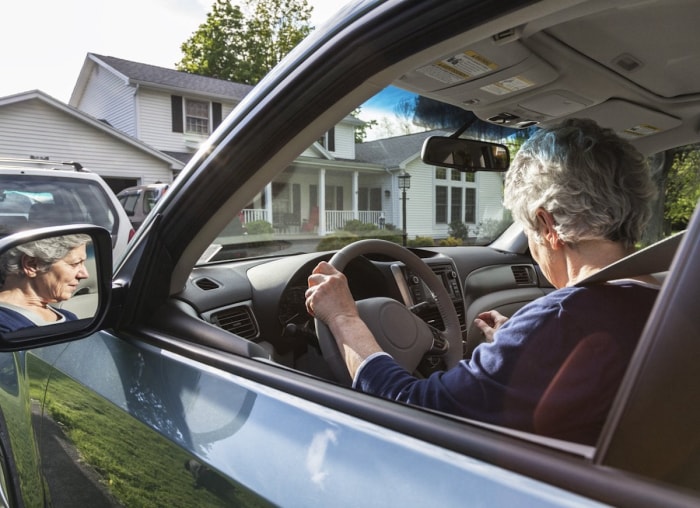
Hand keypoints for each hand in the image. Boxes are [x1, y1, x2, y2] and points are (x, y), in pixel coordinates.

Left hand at [305, 261, 381, 375]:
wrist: (345, 321)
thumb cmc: (347, 311)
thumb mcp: (344, 291)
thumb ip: (334, 285)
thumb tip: (322, 284)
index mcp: (338, 278)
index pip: (323, 265)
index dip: (317, 270)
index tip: (316, 275)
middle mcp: (329, 281)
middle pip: (312, 277)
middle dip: (312, 286)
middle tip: (317, 296)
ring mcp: (321, 289)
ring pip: (308, 291)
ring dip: (312, 300)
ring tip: (321, 308)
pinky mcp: (314, 298)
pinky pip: (307, 302)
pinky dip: (311, 308)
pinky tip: (319, 313)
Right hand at [474, 310, 508, 341]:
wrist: (509, 352)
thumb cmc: (501, 342)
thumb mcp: (488, 332)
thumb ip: (482, 325)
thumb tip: (477, 321)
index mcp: (502, 319)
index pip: (492, 313)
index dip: (484, 315)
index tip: (479, 318)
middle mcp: (506, 322)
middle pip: (494, 318)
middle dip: (486, 321)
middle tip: (479, 324)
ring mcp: (507, 328)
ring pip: (496, 324)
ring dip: (489, 326)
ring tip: (483, 331)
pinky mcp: (507, 334)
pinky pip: (499, 329)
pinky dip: (493, 330)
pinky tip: (489, 335)